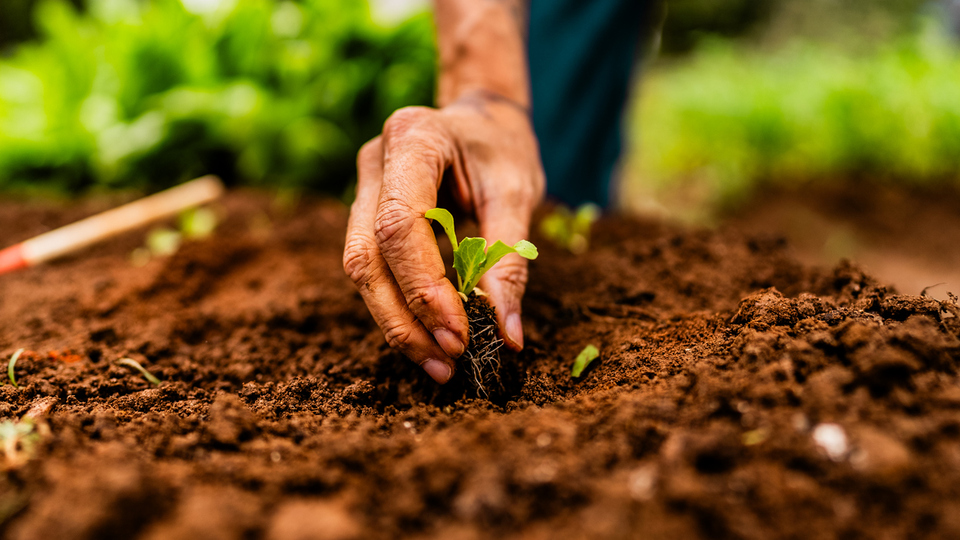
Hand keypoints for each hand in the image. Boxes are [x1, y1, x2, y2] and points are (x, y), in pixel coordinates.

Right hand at [343, 92, 544, 382]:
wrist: (482, 120)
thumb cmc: (502, 151)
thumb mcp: (518, 194)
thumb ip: (508, 260)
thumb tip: (507, 334)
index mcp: (412, 138)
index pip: (400, 225)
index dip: (423, 287)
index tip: (459, 336)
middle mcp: (374, 161)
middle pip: (367, 255)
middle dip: (404, 318)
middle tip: (448, 364)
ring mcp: (362, 188)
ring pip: (360, 269)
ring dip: (396, 324)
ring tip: (439, 365)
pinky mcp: (365, 214)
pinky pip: (372, 269)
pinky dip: (398, 309)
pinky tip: (428, 340)